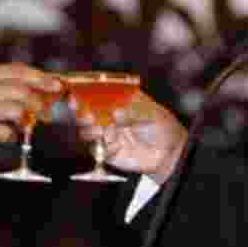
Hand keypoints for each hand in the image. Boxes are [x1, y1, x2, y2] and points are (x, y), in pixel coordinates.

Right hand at [0, 63, 62, 154]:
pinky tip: (2, 136)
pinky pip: (4, 131)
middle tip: (47, 115)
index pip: (19, 71)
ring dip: (25, 122)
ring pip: (17, 110)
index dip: (42, 78)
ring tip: (20, 127)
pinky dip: (9, 136)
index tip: (58, 85)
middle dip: (41, 104)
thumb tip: (29, 89)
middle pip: (23, 91)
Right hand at [71, 91, 187, 183]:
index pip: (99, 94)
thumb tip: (116, 113)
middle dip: (81, 110)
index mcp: (120, 102)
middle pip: (88, 112)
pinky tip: (111, 144)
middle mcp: (111, 117)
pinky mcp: (109, 151)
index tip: (78, 92)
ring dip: (89, 129)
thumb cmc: (163, 127)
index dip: (87, 93)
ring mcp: (109, 134)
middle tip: (82, 111)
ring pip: (88, 130)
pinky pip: (97, 148)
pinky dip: (100, 146)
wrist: (169, 154)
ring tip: (98, 129)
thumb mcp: (151, 114)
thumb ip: (133, 113)